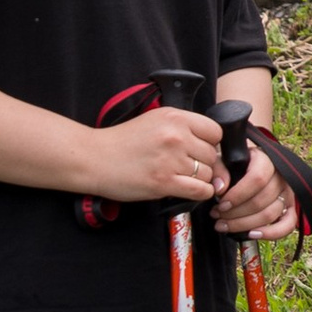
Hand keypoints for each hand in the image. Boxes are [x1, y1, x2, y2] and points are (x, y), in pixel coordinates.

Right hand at [91, 104, 224, 204]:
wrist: (95, 158)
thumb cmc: (122, 142)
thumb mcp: (154, 121)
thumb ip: (182, 128)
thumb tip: (212, 147)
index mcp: (175, 117)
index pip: (215, 132)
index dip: (211, 144)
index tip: (200, 150)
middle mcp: (176, 136)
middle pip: (212, 155)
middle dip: (204, 164)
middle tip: (187, 167)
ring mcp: (171, 159)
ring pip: (207, 174)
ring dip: (199, 180)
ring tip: (180, 178)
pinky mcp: (165, 182)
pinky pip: (200, 190)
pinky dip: (200, 193)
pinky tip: (188, 190)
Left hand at [211, 153, 297, 241]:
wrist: (245, 165)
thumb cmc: (233, 163)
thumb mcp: (222, 159)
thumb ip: (218, 169)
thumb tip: (220, 188)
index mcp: (266, 159)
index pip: (257, 179)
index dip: (238, 195)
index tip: (221, 204)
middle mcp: (281, 175)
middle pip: (261, 200)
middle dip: (235, 213)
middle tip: (217, 216)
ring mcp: (287, 192)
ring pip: (270, 214)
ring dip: (245, 225)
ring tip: (224, 225)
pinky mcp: (290, 207)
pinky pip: (288, 224)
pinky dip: (271, 233)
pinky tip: (251, 234)